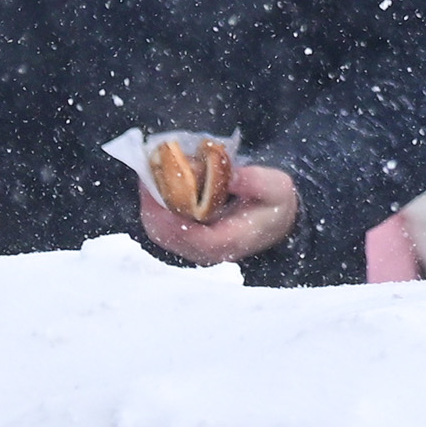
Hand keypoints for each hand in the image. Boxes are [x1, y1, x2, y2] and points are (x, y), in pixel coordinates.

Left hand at [139, 157, 299, 264]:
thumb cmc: (275, 206)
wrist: (277, 224)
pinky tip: (156, 188)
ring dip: (151, 206)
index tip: (157, 188)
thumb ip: (254, 181)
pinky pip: (163, 230)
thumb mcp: (276, 188)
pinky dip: (156, 209)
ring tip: (149, 176)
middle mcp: (207, 251)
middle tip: (148, 174)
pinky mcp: (187, 242)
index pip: (190, 235)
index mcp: (229, 241)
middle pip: (167, 236)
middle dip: (153, 206)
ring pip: (161, 234)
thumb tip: (229, 174)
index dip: (169, 214)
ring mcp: (194, 249)